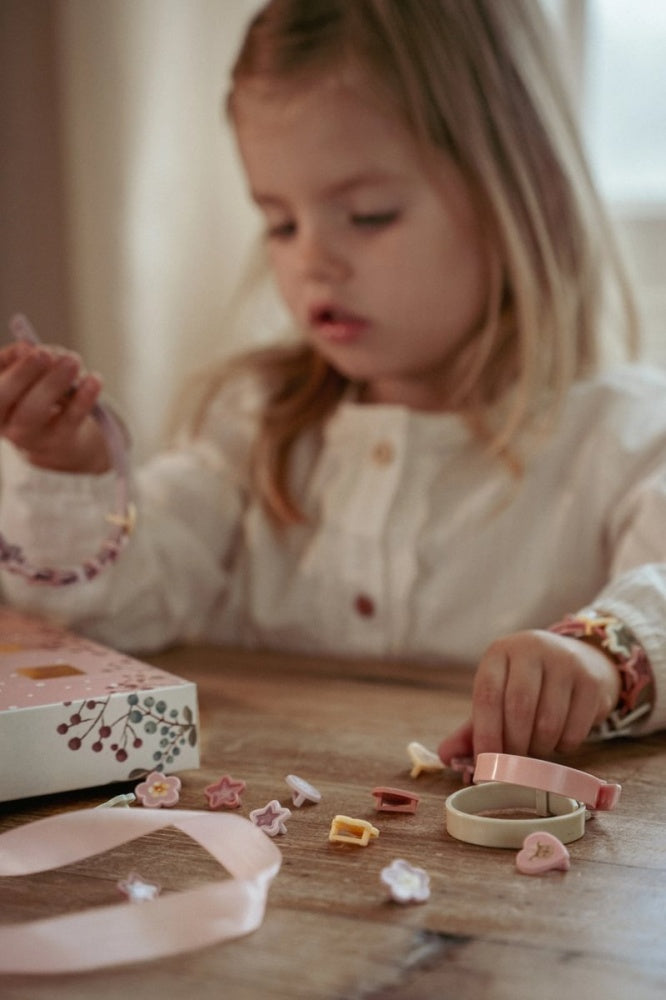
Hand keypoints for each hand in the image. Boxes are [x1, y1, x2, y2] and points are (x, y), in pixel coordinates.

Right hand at [0, 338, 108, 473]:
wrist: (54, 437)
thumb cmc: (32, 395)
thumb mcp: (20, 376)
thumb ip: (16, 359)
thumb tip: (25, 347)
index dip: (10, 368)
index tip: (26, 347)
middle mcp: (4, 423)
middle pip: (4, 397)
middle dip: (25, 372)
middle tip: (46, 352)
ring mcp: (30, 436)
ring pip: (35, 409)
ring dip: (54, 381)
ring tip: (72, 359)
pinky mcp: (58, 440)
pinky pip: (70, 419)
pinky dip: (83, 398)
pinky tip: (94, 379)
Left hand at [438, 629, 620, 760]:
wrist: (581, 661)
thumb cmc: (529, 685)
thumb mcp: (498, 696)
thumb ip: (473, 727)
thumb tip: (445, 756)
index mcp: (501, 651)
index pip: (487, 694)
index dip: (484, 734)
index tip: (484, 762)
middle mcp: (532, 649)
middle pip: (519, 708)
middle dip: (513, 745)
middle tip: (512, 763)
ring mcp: (565, 662)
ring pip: (548, 722)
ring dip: (538, 749)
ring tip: (534, 749)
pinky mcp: (591, 681)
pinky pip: (575, 729)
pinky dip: (563, 746)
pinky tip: (557, 739)